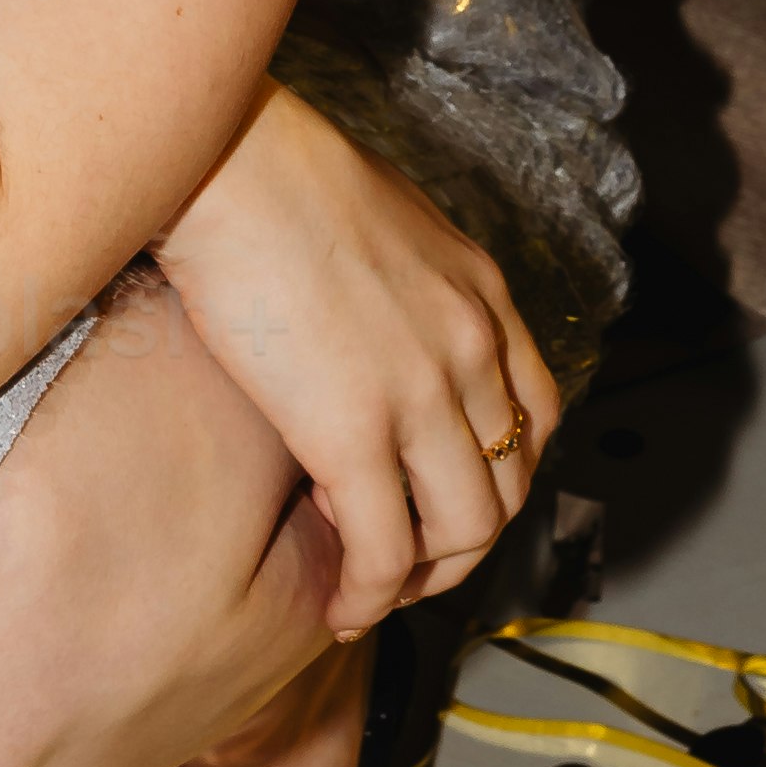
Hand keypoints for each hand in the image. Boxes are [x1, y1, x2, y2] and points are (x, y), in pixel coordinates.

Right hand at [152, 84, 558, 632]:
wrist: (228, 161)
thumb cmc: (273, 171)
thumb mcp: (378, 215)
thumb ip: (400, 276)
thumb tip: (368, 313)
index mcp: (479, 293)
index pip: (536, 413)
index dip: (502, 474)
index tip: (453, 497)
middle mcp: (472, 347)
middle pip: (509, 485)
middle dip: (466, 544)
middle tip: (414, 565)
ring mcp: (422, 394)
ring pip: (465, 531)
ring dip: (427, 580)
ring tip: (376, 595)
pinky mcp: (354, 434)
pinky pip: (386, 550)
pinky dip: (371, 595)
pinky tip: (340, 605)